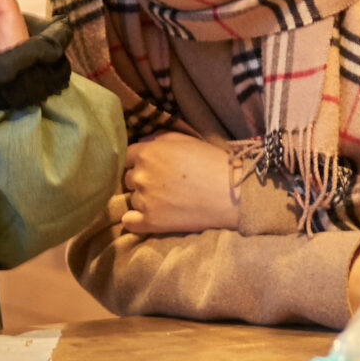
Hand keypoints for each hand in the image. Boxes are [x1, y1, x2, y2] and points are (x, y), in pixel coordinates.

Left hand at [119, 134, 239, 233]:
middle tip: (165, 185)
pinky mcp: (151, 222)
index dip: (140, 161)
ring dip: (144, 200)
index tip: (154, 168)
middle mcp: (141, 175)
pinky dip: (136, 220)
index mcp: (147, 153)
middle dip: (143, 180)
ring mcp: (144, 200)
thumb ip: (159, 138)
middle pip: (127, 179)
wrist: (232, 194)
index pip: (127, 157)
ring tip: (168, 200)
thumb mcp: (186, 139)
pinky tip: (149, 217)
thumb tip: (142, 143)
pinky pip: (129, 222)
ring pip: (132, 199)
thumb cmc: (212, 162)